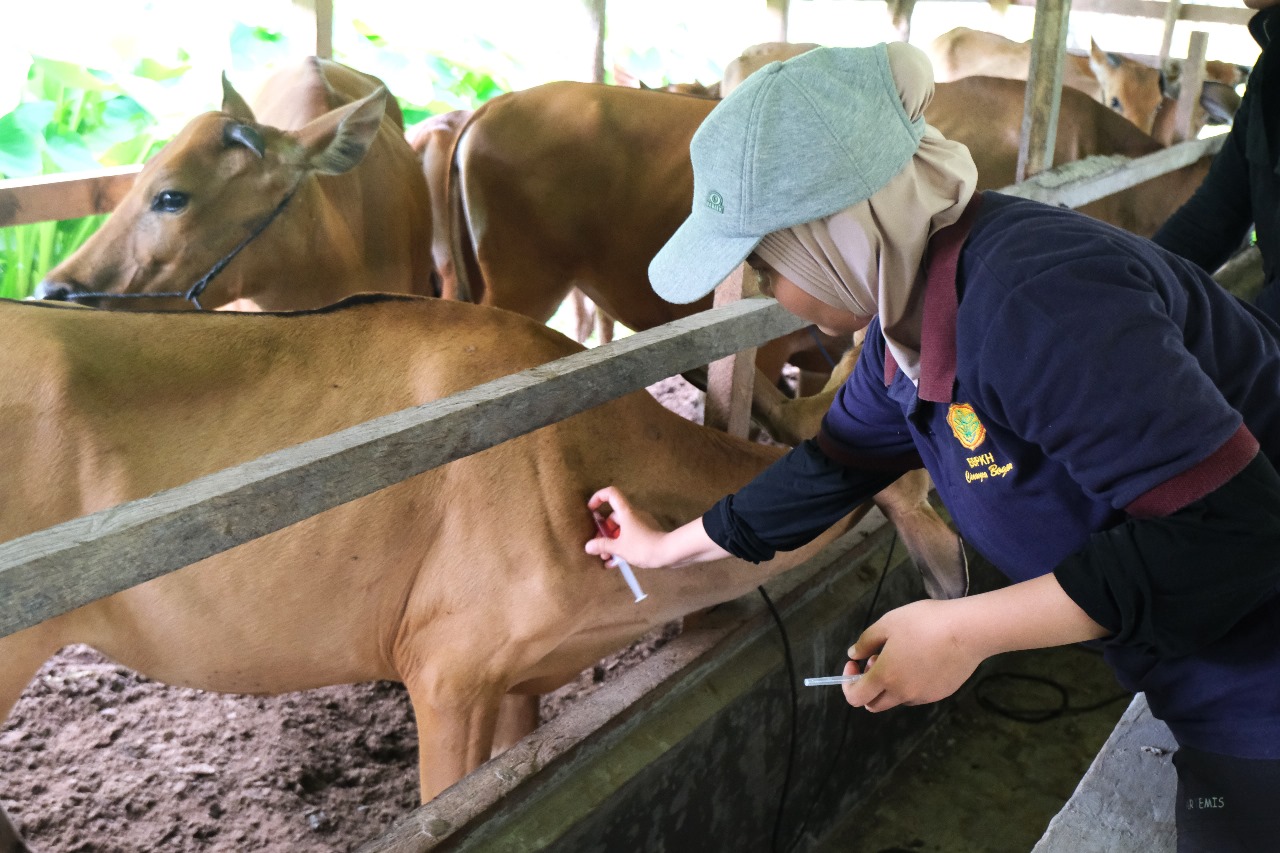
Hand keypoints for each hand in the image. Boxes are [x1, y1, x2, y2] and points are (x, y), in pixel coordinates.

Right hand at [585, 486, 668, 568]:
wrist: (670, 552)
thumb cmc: (642, 546)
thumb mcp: (619, 548)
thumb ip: (603, 546)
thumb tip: (588, 546)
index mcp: (626, 512)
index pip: (611, 494)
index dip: (599, 497)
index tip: (591, 510)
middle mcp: (634, 514)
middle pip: (614, 517)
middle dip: (604, 532)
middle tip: (599, 548)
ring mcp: (642, 524)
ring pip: (622, 529)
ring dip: (612, 542)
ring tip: (607, 559)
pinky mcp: (648, 533)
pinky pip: (631, 536)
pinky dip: (622, 546)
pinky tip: (617, 562)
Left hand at [841, 599, 984, 711]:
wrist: (968, 630)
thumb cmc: (925, 622)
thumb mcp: (888, 624)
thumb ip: (865, 642)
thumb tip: (854, 655)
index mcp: (886, 676)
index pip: (856, 697)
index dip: (848, 683)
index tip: (854, 663)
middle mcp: (903, 692)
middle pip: (874, 704)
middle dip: (869, 686)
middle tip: (877, 659)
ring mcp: (924, 696)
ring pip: (897, 698)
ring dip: (891, 684)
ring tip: (903, 655)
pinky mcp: (941, 693)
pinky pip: (918, 694)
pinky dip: (911, 683)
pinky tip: (922, 659)